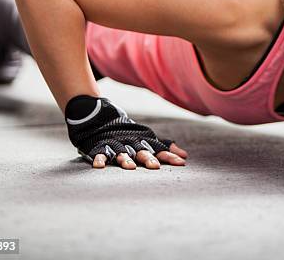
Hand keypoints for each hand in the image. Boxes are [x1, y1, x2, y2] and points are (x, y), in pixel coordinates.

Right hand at [65, 96, 187, 169]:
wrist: (99, 115)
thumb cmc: (127, 131)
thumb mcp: (146, 138)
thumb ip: (164, 147)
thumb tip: (184, 156)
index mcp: (142, 141)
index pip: (159, 149)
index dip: (169, 156)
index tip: (181, 163)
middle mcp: (131, 143)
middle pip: (140, 151)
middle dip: (148, 158)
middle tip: (155, 167)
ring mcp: (115, 144)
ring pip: (121, 153)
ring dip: (125, 159)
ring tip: (129, 167)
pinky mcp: (99, 146)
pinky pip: (99, 153)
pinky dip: (99, 158)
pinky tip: (99, 165)